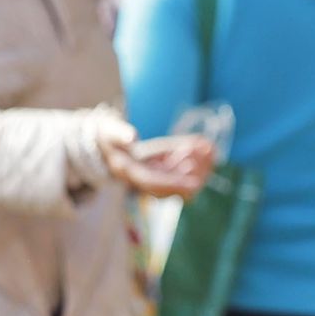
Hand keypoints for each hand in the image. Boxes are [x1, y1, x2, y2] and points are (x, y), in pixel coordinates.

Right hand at [99, 125, 214, 199]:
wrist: (104, 142)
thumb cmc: (106, 134)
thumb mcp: (109, 130)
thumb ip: (119, 133)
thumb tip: (133, 137)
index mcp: (128, 171)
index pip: (152, 183)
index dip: (173, 184)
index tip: (195, 184)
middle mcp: (141, 179)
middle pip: (171, 185)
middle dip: (191, 173)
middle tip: (208, 153)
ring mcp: (153, 175)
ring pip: (180, 179)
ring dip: (198, 166)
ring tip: (210, 148)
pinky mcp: (162, 170)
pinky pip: (182, 170)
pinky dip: (196, 159)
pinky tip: (207, 146)